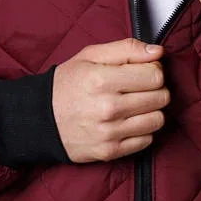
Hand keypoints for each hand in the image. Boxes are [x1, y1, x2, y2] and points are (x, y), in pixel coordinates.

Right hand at [52, 38, 169, 162]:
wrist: (40, 120)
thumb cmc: (67, 84)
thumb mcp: (90, 56)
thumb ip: (126, 49)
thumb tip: (158, 51)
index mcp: (102, 80)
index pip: (155, 75)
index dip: (153, 70)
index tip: (143, 71)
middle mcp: (107, 108)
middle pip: (161, 97)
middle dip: (155, 89)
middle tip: (139, 88)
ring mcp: (109, 132)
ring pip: (158, 120)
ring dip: (151, 111)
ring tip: (135, 105)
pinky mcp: (110, 151)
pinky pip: (147, 140)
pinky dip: (142, 130)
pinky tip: (128, 121)